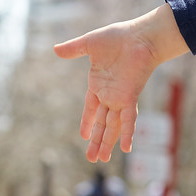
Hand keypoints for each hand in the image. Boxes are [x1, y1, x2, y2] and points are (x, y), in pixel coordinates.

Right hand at [53, 5, 188, 161]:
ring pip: (112, 126)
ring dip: (107, 143)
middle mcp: (110, 95)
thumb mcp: (90, 43)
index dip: (87, 123)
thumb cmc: (118, 37)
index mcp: (99, 84)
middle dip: (96, 141)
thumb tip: (56, 50)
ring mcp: (120, 97)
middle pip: (101, 123)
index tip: (84, 137)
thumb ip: (74, 49)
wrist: (140, 36)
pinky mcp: (130, 96)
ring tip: (102, 160)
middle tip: (93, 159)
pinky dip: (127, 133)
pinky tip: (126, 148)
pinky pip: (128, 119)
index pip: (91, 109)